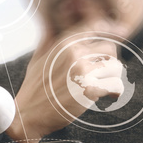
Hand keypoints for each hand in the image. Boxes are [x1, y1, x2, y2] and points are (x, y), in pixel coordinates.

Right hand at [6, 22, 128, 141]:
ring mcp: (83, 71)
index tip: (110, 44)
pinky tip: (110, 96)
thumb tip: (53, 28)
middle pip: (110, 48)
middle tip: (104, 74)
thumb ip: (49, 41)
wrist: (27, 115)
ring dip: (113, 77)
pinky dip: (115, 92)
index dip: (106, 34)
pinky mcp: (89, 90)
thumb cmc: (33, 89)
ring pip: (116, 66)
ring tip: (106, 85)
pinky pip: (115, 85)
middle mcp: (75, 53)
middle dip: (109, 61)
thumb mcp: (37, 58)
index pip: (95, 27)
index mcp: (64, 43)